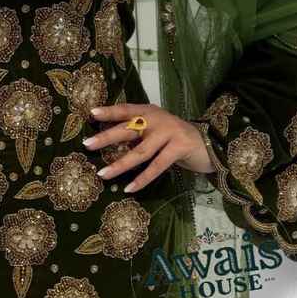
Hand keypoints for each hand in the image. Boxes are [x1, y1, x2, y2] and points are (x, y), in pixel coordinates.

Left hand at [82, 103, 214, 193]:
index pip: (126, 109)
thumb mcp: (155, 129)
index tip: (91, 114)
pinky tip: (129, 188)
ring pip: (140, 152)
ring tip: (102, 174)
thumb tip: (107, 141)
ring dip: (119, 164)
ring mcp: (169, 133)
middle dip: (106, 137)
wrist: (209, 143)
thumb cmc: (174, 137)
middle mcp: (158, 119)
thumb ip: (138, 131)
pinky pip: (157, 166)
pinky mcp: (180, 148)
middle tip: (87, 145)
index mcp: (149, 112)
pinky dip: (142, 179)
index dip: (109, 111)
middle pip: (128, 128)